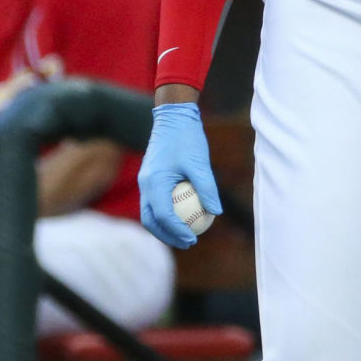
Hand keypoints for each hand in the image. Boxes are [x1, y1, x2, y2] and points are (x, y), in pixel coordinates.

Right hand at [138, 103, 221, 248]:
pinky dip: (164, 215)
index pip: (163, 216)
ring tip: (184, 235)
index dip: (177, 231)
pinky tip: (183, 216)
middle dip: (167, 236)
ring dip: (164, 228)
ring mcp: (145, 181)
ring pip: (149, 213)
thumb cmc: (187, 138)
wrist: (172, 117)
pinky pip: (154, 203)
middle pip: (150, 220)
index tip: (193, 239)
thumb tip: (216, 212)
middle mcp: (145, 184)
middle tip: (188, 243)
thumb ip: (207, 188)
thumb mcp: (200, 164)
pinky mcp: (149, 178)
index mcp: (154, 182)